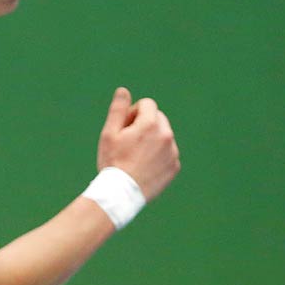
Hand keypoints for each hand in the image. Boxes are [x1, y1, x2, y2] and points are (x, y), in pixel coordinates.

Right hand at [96, 86, 178, 202]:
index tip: (124, 128)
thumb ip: (118, 109)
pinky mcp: (175, 166)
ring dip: (152, 140)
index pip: (147, 104)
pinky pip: (168, 154)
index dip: (133, 113)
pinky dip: (158, 156)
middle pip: (157, 119)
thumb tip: (123, 90)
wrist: (121, 193)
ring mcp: (173, 152)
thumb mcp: (109, 133)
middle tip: (128, 142)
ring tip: (135, 157)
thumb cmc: (112, 161)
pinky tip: (143, 167)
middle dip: (144, 125)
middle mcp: (166, 135)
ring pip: (163, 136)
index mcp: (150, 124)